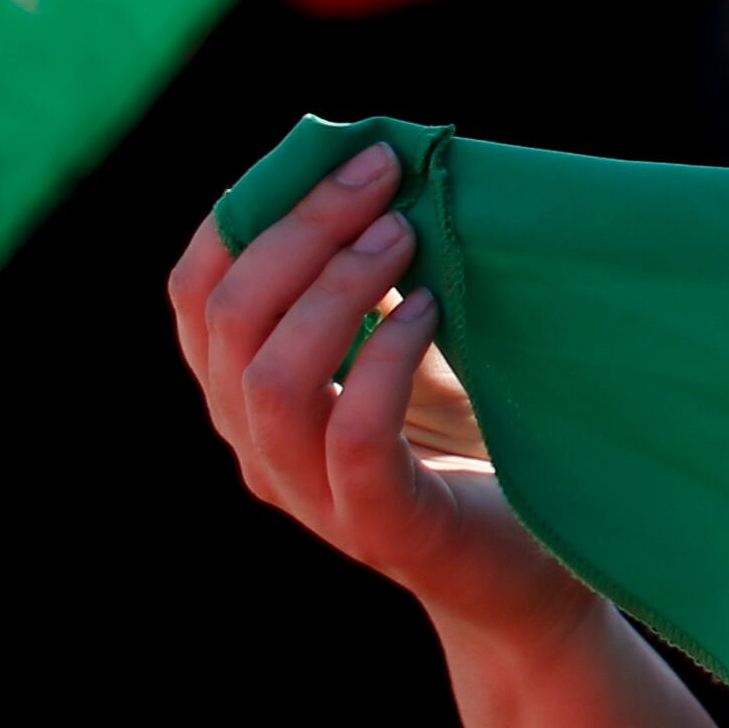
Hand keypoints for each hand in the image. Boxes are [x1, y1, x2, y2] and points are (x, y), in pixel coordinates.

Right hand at [166, 141, 592, 648]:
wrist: (534, 573)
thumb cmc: (470, 446)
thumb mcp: (410, 349)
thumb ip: (374, 282)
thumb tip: (372, 173)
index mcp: (246, 397)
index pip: (194, 295)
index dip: (245, 214)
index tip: (329, 154)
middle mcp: (257, 446)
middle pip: (227, 319)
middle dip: (299, 229)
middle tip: (380, 177)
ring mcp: (308, 493)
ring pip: (270, 376)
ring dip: (335, 287)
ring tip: (404, 235)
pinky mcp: (376, 525)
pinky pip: (352, 432)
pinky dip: (386, 358)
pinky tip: (430, 310)